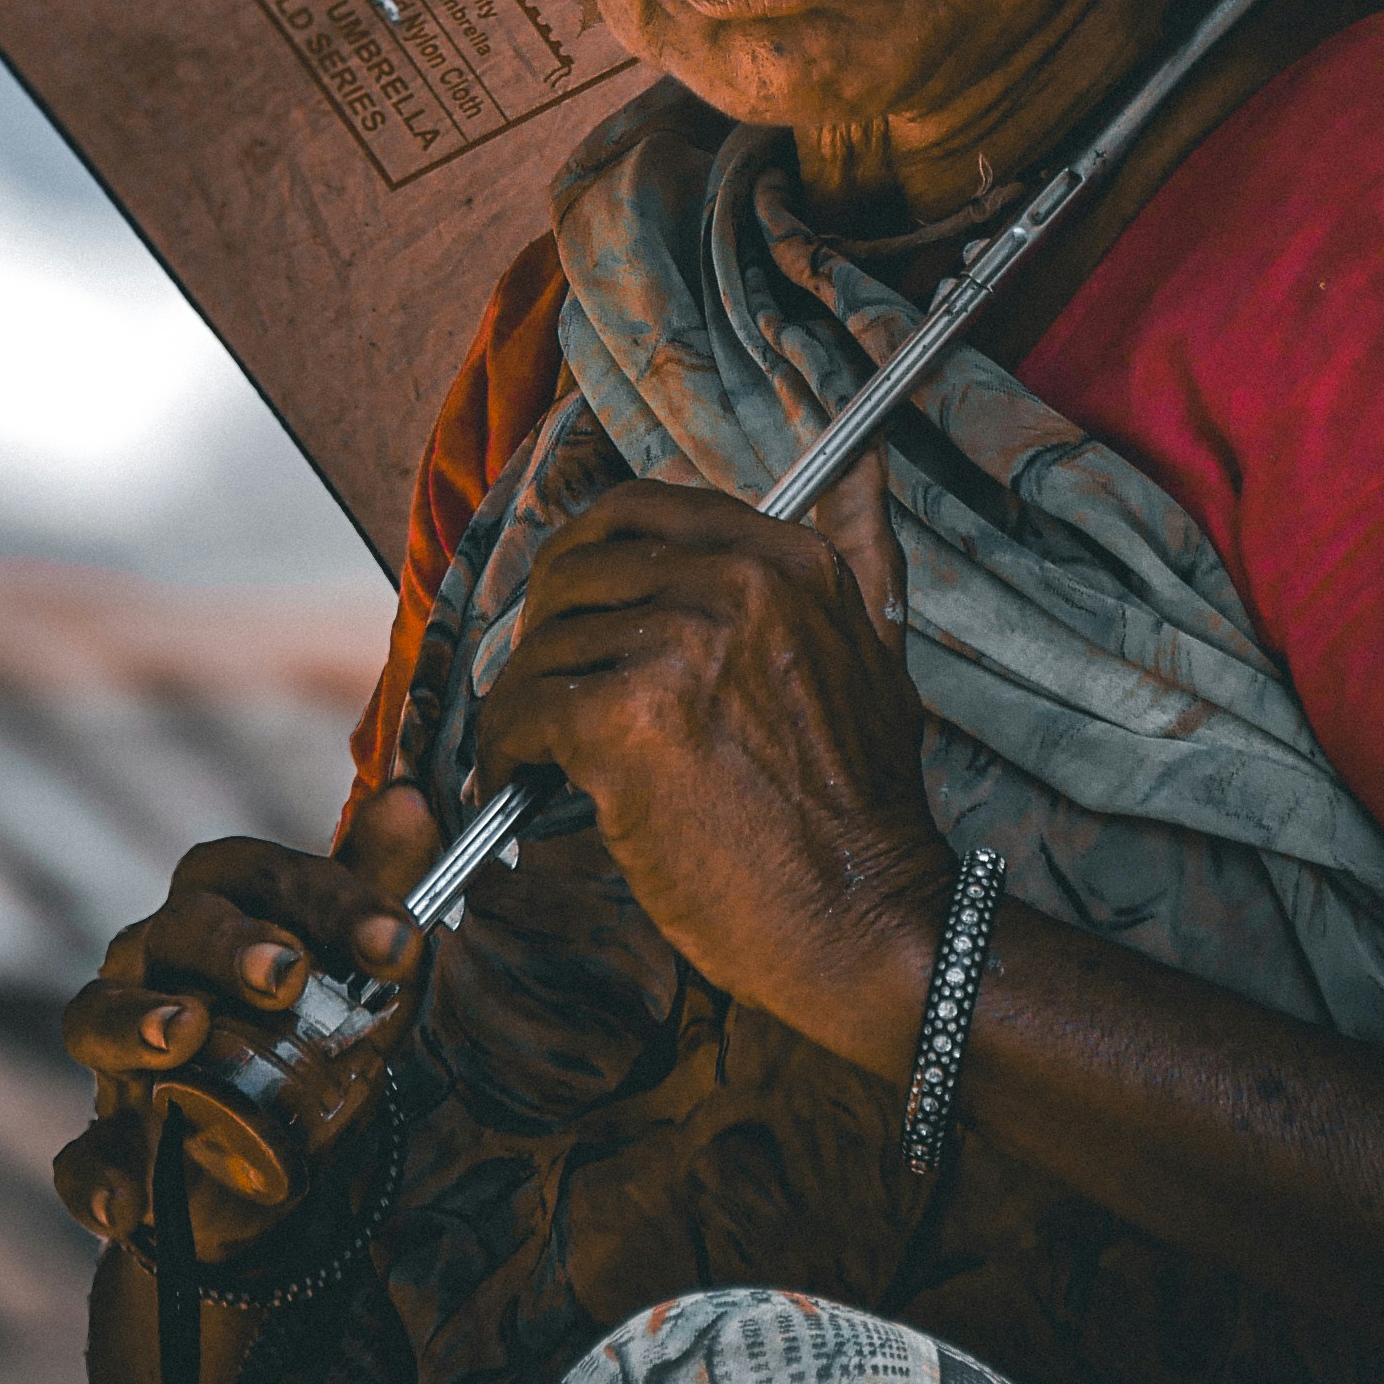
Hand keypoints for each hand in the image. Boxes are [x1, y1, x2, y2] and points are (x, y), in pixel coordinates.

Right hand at [53, 787, 438, 1260]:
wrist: (260, 1178)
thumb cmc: (303, 1041)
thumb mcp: (357, 976)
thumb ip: (380, 891)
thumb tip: (411, 800)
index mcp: (218, 909)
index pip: (260, 874)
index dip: (331, 897)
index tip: (399, 943)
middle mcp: (154, 963)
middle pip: (176, 929)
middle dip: (231, 946)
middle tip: (287, 975)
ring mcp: (117, 1053)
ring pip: (97, 1016)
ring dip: (138, 1023)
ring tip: (185, 1037)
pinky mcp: (104, 1142)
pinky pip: (83, 1155)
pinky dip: (98, 1175)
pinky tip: (130, 1201)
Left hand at [469, 467, 951, 1071]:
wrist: (864, 917)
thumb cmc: (861, 810)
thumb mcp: (879, 652)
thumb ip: (860, 557)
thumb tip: (868, 466)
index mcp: (789, 561)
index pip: (644, 510)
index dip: (588, 558)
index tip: (574, 609)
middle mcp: (736, 583)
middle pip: (579, 567)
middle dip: (546, 628)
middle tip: (542, 687)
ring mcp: (680, 646)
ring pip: (546, 644)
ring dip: (523, 700)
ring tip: (532, 751)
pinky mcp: (627, 720)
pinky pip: (521, 710)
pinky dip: (503, 751)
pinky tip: (517, 784)